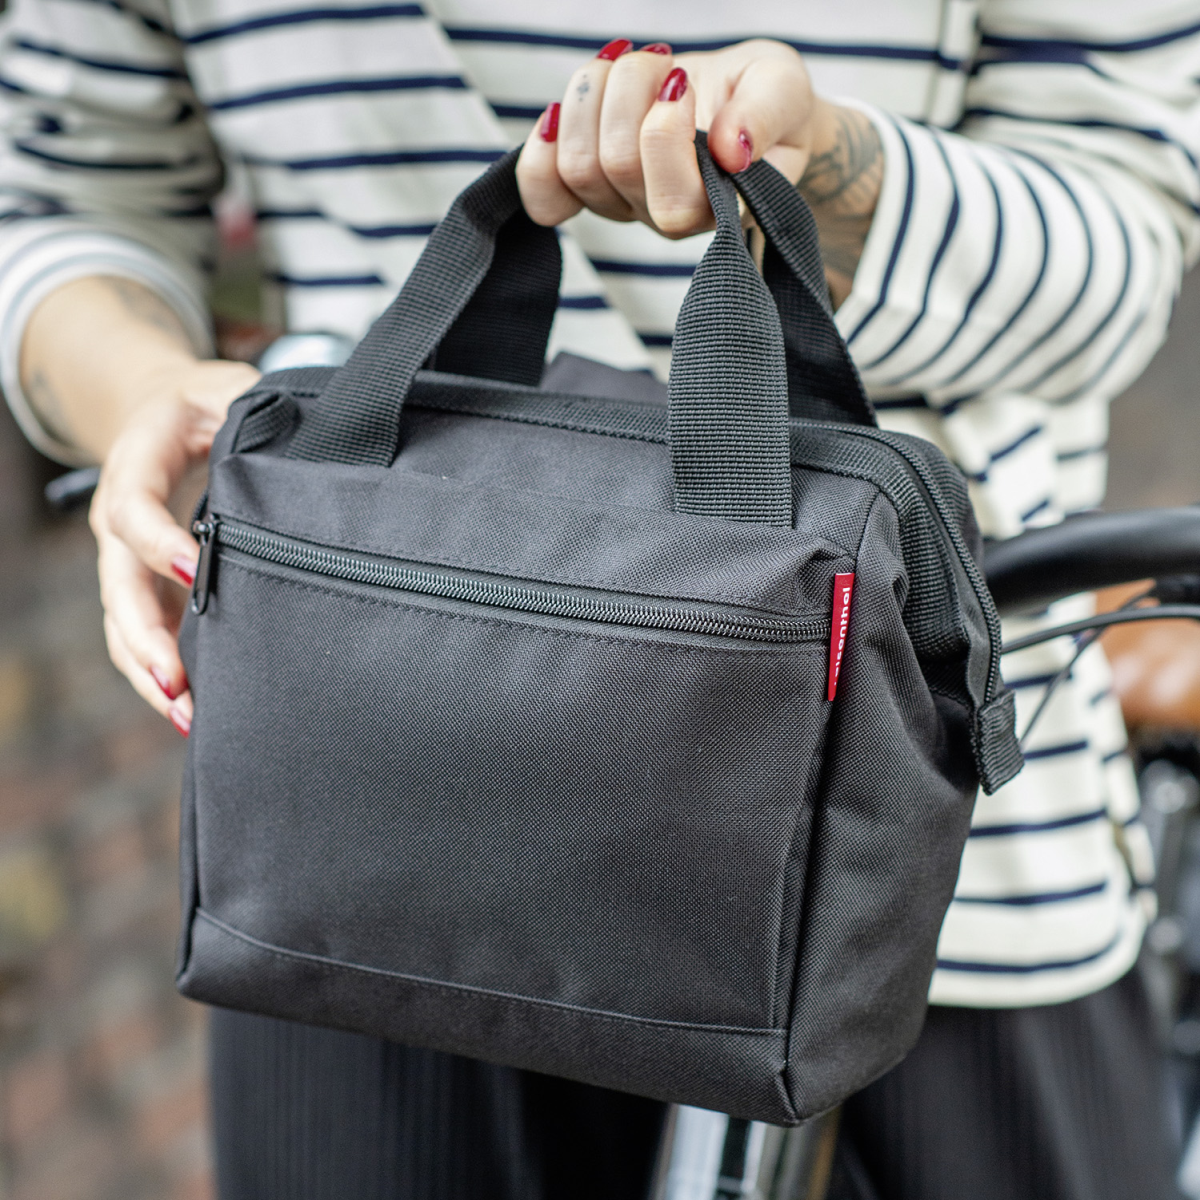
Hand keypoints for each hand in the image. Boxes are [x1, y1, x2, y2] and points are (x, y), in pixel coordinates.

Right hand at [88, 359, 259, 733]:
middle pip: (119, 584)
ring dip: (150, 671)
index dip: (158, 541)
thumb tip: (313, 433)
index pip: (133, 508)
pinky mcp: (148, 584)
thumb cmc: (207, 403)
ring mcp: (130, 558)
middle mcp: (121, 518)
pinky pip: (146, 634)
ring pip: (124, 622)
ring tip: (186, 716)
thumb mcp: (226, 387)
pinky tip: (195, 710)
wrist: (168, 414)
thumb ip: (251, 405)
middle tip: (178, 682)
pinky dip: (165, 671)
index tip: (196, 570)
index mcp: (136, 464)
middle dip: (145, 637)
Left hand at [516, 38, 881, 303]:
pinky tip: (563, 112)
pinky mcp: (591, 189)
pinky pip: (544, 193)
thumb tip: (731, 149)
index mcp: (718, 207)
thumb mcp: (784, 89)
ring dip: (591, 94)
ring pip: (576, 166)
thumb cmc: (766, 100)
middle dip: (627, 91)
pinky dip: (542, 147)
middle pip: (614, 169)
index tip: (682, 80)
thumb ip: (765, 115)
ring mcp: (625, 206)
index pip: (672, 202)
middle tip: (661, 60)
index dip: (663, 134)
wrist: (744, 102)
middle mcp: (667, 219)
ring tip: (626, 66)